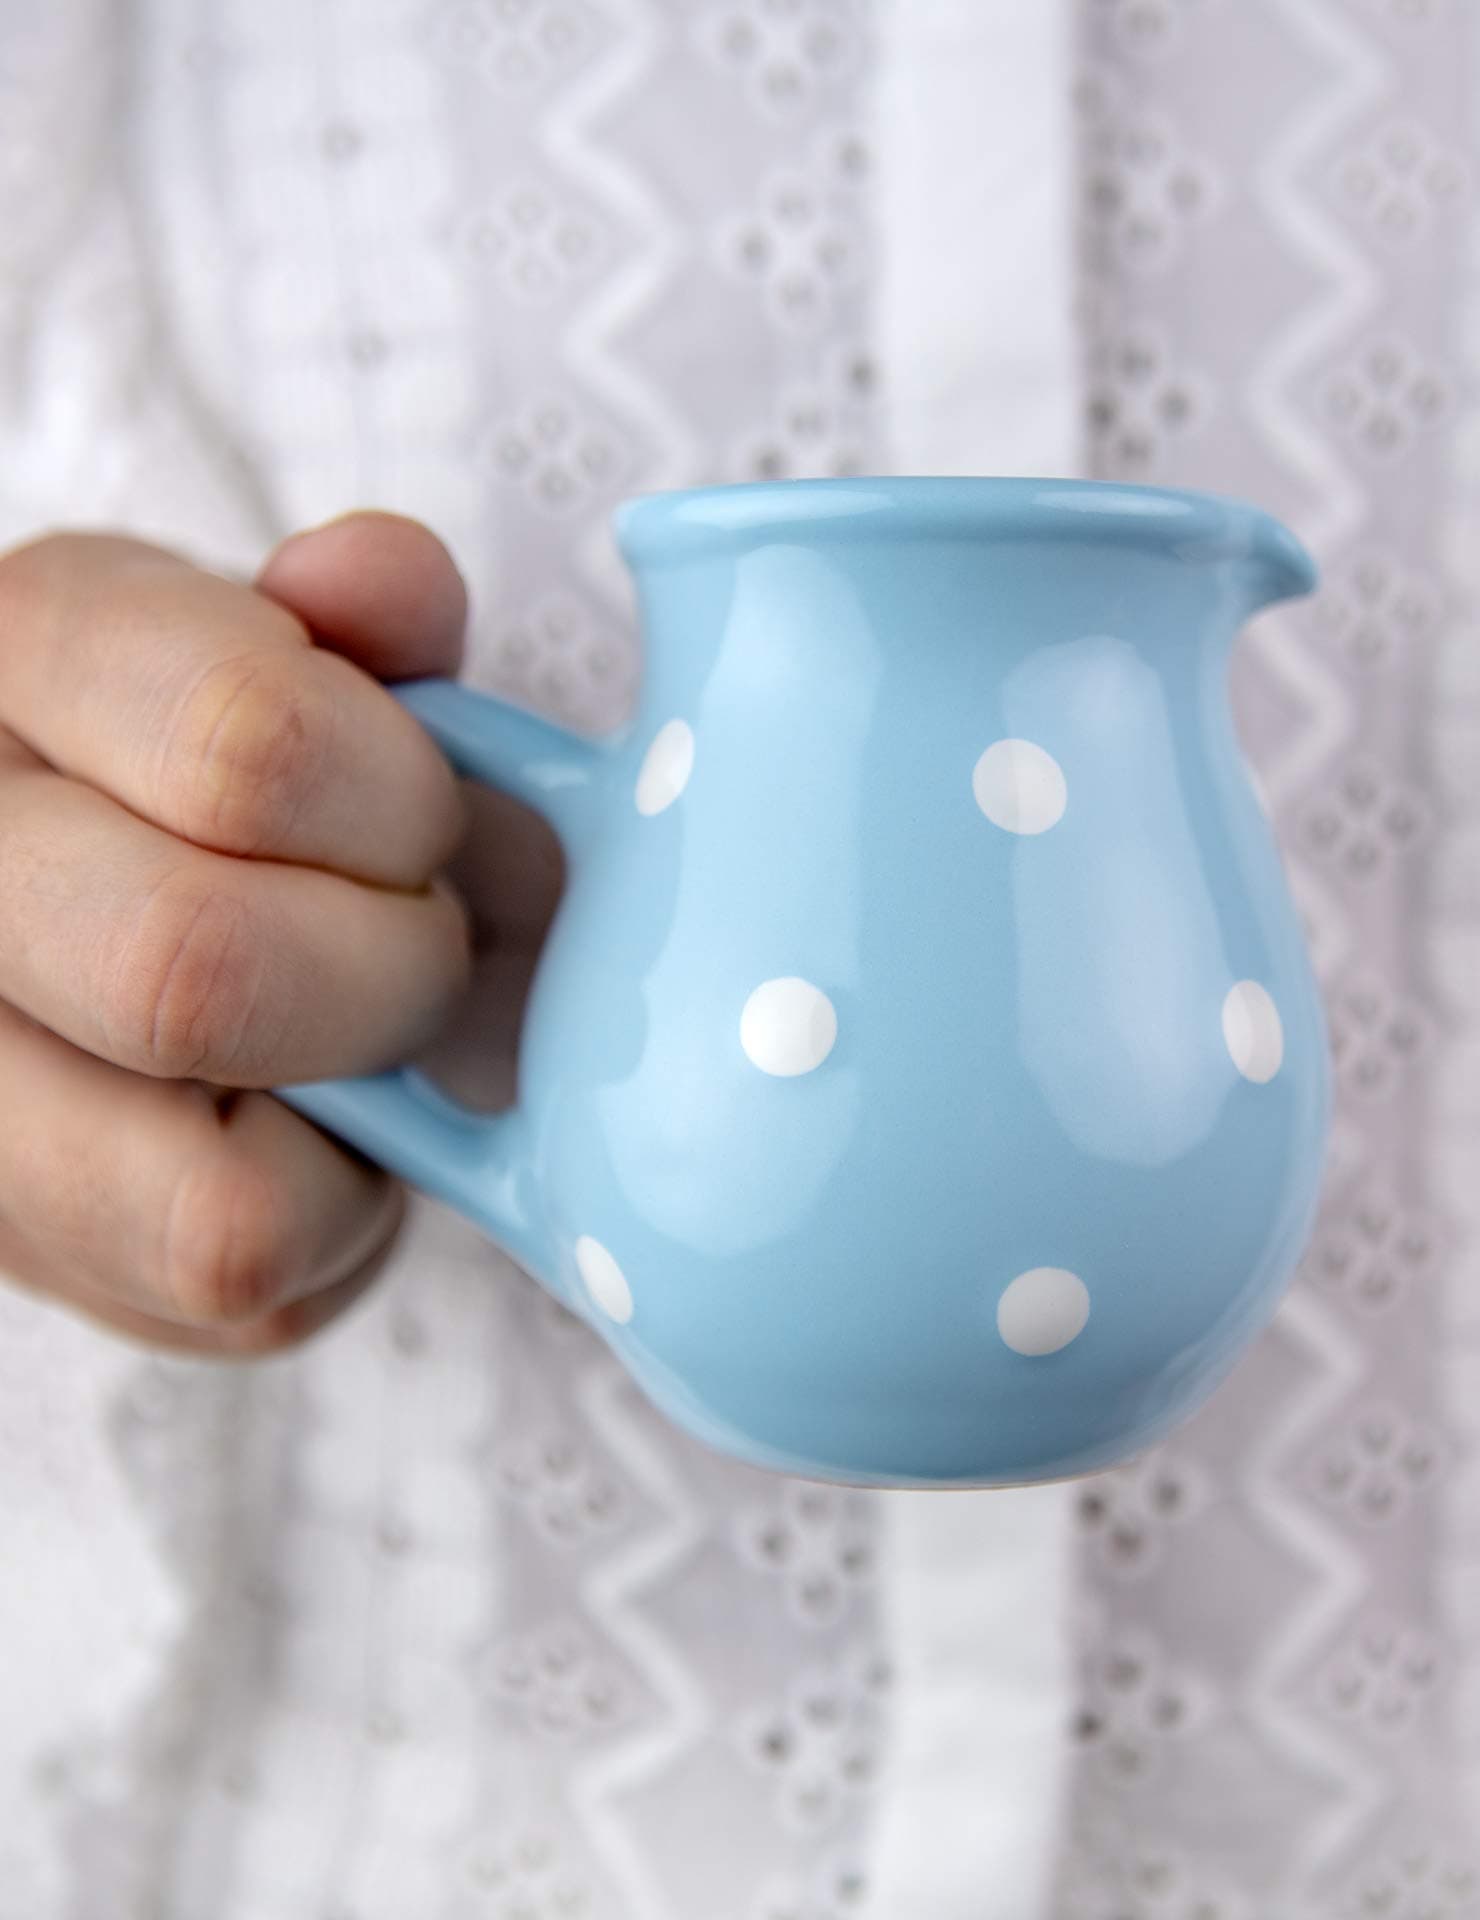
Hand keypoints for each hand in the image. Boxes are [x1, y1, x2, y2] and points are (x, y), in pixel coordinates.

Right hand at [0, 512, 491, 1353]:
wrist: (129, 901)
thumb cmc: (257, 776)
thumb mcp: (299, 654)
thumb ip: (363, 622)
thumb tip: (378, 585)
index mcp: (20, 660)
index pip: (249, 744)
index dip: (404, 803)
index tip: (420, 816)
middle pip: (200, 972)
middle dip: (395, 970)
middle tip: (415, 935)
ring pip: (212, 1204)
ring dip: (359, 1113)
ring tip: (353, 1034)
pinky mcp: (25, 1250)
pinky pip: (241, 1282)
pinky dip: (336, 1214)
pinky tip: (305, 1122)